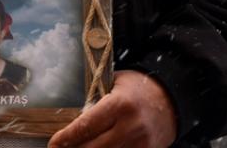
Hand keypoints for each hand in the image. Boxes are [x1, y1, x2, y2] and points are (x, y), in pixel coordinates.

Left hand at [48, 70, 176, 147]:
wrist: (173, 100)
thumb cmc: (138, 88)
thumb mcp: (114, 84)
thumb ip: (95, 99)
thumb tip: (71, 116)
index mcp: (119, 105)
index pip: (86, 125)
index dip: (67, 137)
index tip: (54, 143)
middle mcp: (130, 126)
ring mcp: (140, 143)